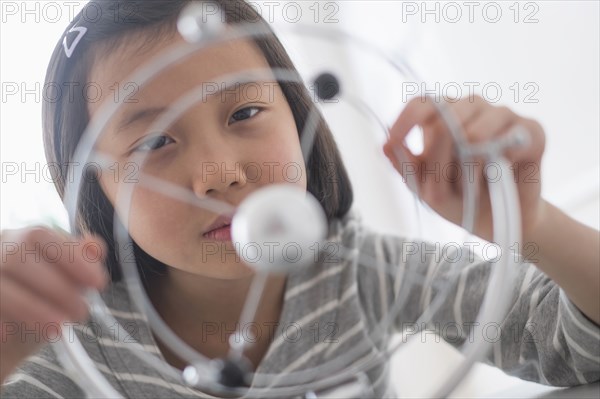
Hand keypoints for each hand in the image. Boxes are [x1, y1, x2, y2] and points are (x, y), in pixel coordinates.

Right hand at [0, 227, 107, 382]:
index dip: (72, 258)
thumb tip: (95, 246)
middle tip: (81, 313)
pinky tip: (11, 335)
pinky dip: (0, 321)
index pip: (43, 236)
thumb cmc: (44, 301)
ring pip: (0, 284)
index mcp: (24, 238)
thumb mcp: (69, 283)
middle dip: (56, 287)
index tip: (99, 283)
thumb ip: (83, 262)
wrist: (11, 336)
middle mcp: (0, 248)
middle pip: (19, 257)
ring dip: (31, 307)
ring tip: (57, 328)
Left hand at [383, 95, 546, 241]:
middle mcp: (472, 107)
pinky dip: (496, 169)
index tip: (393, 141)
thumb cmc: (459, 200)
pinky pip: (508, 142)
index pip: (422, 103)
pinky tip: (498, 178)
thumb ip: (407, 166)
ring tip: (470, 188)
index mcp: (444, 115)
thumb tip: (386, 145)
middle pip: (445, 120)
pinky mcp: (531, 131)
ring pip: (474, 133)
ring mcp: (502, 115)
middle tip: (440, 189)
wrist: (498, 223)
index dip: (405, 119)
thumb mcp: (425, 188)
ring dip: (466, 171)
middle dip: (438, 162)